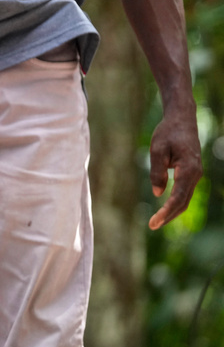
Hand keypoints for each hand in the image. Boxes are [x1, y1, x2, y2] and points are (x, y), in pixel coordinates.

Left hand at [147, 109, 202, 229]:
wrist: (182, 120)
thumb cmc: (168, 132)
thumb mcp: (157, 149)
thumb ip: (157, 171)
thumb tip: (158, 193)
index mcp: (188, 169)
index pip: (177, 197)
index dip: (166, 212)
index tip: (154, 222)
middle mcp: (195, 174)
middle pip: (183, 202)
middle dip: (169, 216)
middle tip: (152, 226)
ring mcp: (195, 175)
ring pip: (185, 199)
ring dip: (172, 212)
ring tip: (157, 222)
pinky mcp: (191, 173)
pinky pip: (184, 192)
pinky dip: (175, 203)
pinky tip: (165, 210)